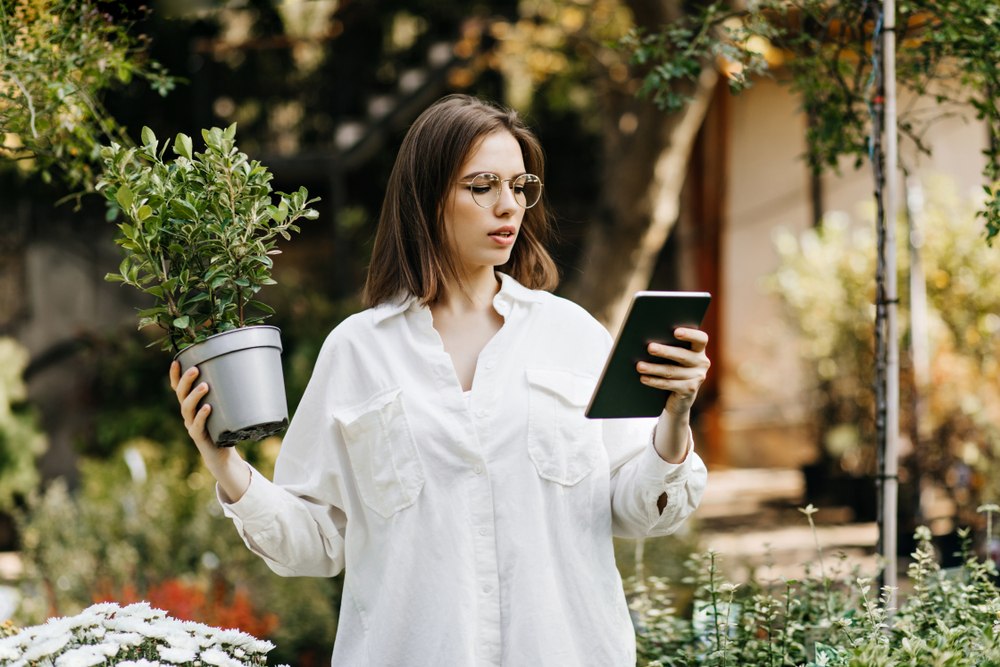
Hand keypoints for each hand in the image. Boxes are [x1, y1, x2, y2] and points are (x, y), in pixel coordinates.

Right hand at [169, 361, 250, 501]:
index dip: (175, 375)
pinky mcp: (199, 437)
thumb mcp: (226, 407)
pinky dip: (201, 416)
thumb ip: (232, 392)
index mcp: (192, 403)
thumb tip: (253, 370)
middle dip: (186, 380)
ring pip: (187, 408)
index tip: (176, 361)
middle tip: (197, 369)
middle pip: (180, 394)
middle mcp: (188, 413)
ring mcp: (192, 425)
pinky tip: (207, 408)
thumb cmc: (226, 427)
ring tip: (205, 386)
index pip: (178, 387)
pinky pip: (196, 426)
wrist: (223, 455)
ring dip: (195, 396)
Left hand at [636, 328, 710, 417]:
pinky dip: (654, 381)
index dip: (690, 334)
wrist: (680, 397)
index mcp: (699, 349)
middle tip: (650, 347)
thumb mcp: (675, 357)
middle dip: (664, 351)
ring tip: (640, 365)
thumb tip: (649, 339)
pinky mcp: (689, 390)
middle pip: (682, 355)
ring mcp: (697, 377)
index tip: (675, 332)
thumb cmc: (674, 367)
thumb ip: (670, 345)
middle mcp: (701, 362)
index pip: (700, 339)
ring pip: (672, 371)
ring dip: (654, 368)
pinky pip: (669, 384)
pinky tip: (643, 378)